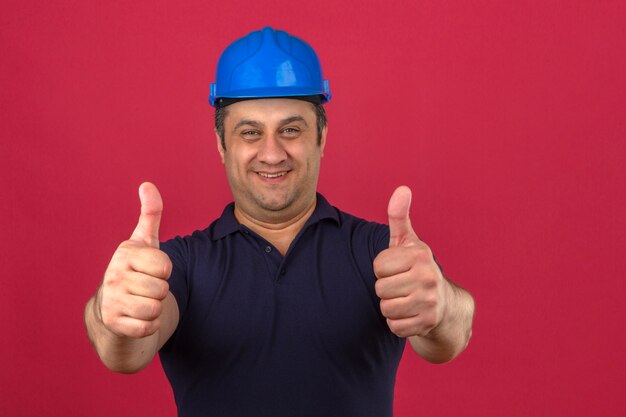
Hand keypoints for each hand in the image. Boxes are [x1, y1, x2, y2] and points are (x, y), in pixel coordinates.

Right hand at [95, 182, 171, 337]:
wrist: (110, 312)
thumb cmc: (134, 272)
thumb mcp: (144, 243)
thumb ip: (150, 215)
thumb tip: (147, 184)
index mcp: (125, 253)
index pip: (165, 266)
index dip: (165, 271)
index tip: (151, 271)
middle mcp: (114, 274)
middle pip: (162, 289)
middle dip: (160, 292)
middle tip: (146, 289)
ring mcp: (111, 300)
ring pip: (156, 309)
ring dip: (155, 309)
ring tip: (141, 302)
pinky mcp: (113, 323)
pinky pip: (149, 327)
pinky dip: (149, 326)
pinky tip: (136, 318)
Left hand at [373, 186, 446, 337]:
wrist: (443, 305)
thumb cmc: (417, 268)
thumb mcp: (408, 242)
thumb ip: (399, 217)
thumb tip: (402, 189)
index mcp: (420, 256)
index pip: (378, 266)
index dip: (383, 269)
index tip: (398, 269)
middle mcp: (428, 277)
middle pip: (380, 289)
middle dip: (386, 289)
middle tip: (402, 286)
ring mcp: (429, 302)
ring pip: (385, 308)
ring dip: (390, 307)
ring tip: (405, 299)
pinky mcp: (427, 323)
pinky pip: (394, 326)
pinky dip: (397, 324)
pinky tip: (410, 315)